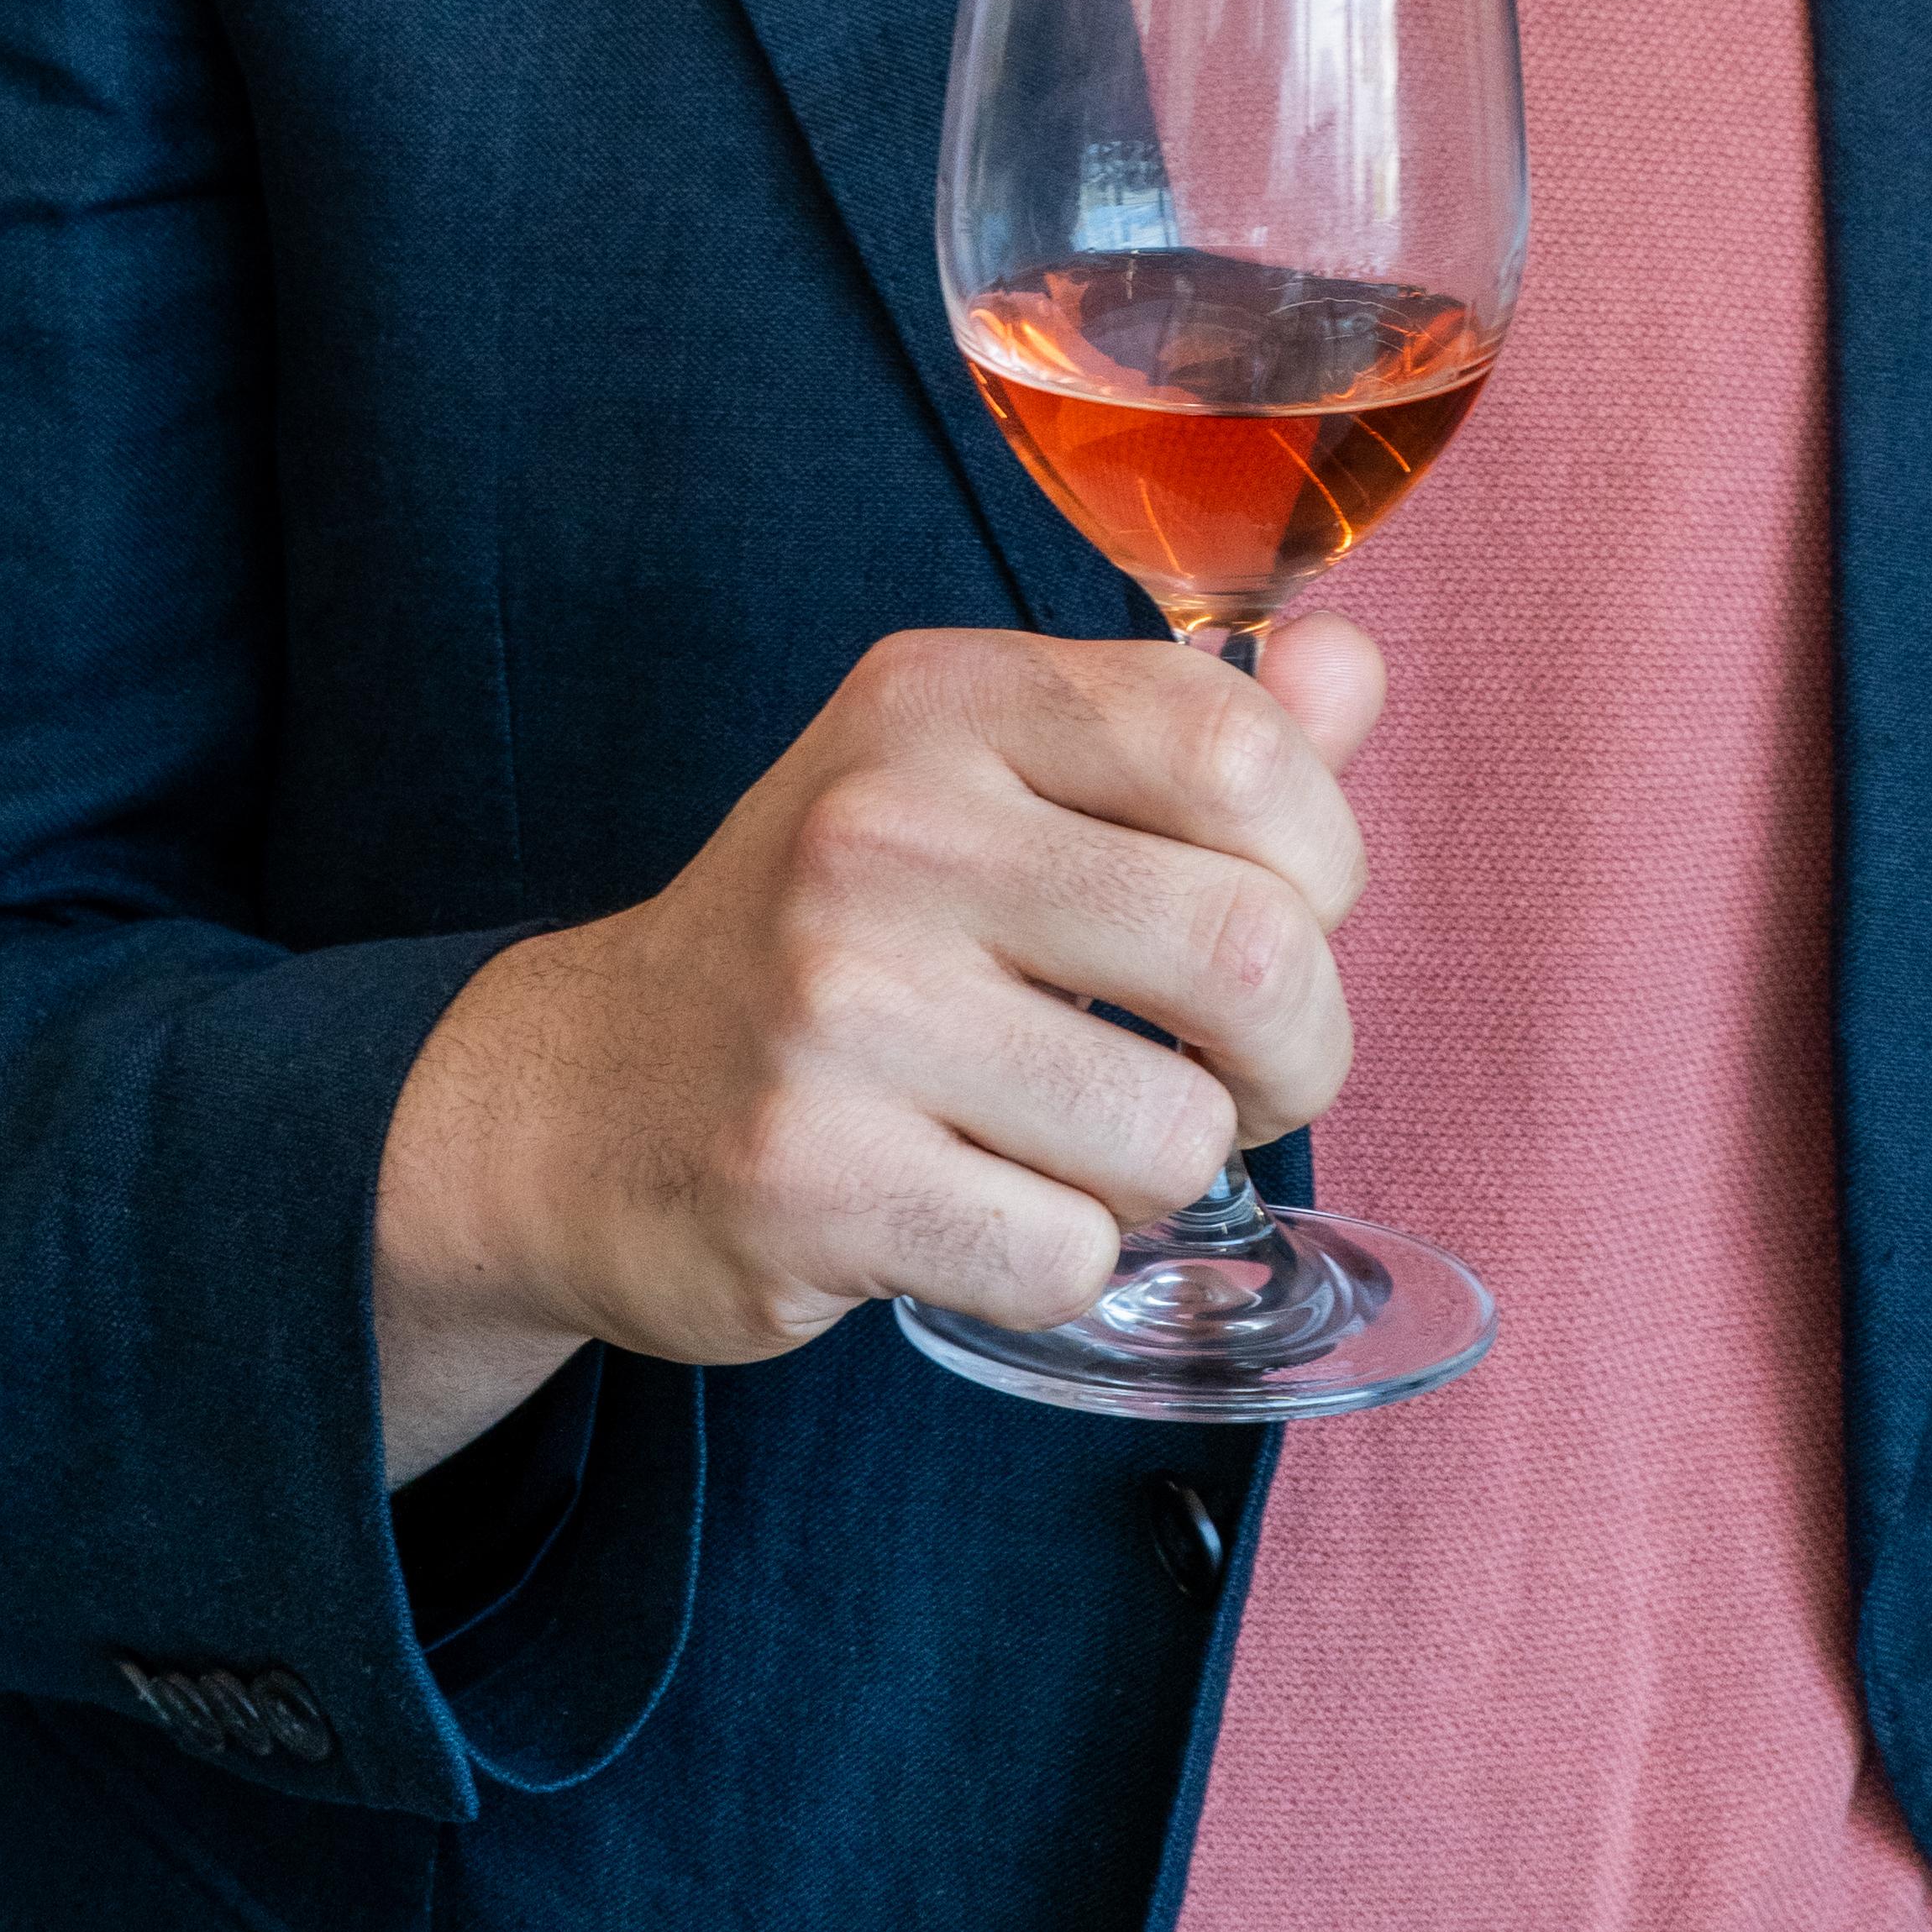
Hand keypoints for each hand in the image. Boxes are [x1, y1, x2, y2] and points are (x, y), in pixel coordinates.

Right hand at [372, 616, 1384, 1485]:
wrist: (578, 1099)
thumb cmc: (839, 935)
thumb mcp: (992, 781)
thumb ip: (1190, 732)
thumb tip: (1352, 672)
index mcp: (948, 696)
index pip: (1246, 748)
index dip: (1321, 864)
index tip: (1272, 921)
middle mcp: (887, 826)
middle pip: (1252, 947)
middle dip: (1295, 1053)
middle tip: (1231, 1078)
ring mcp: (838, 1005)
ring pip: (1174, 1131)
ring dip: (1161, 1173)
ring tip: (1067, 1138)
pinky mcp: (808, 1176)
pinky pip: (1067, 1255)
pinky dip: (1061, 1259)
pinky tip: (977, 1207)